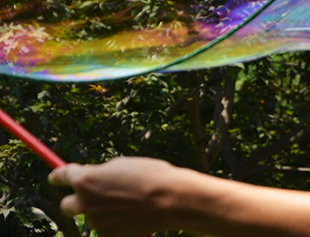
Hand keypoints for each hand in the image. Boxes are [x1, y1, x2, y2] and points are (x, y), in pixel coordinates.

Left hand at [49, 157, 185, 236]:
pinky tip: (135, 216)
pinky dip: (118, 223)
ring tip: (132, 203)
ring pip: (94, 216)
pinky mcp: (107, 236)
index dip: (58, 176)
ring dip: (106, 210)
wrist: (168, 200)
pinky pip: (108, 228)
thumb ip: (102, 173)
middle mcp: (84, 202)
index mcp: (85, 179)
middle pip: (66, 205)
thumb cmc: (150, 176)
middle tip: (88, 198)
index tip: (56, 177)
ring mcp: (94, 221)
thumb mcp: (122, 165)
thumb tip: (95, 180)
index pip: (62, 176)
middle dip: (74, 201)